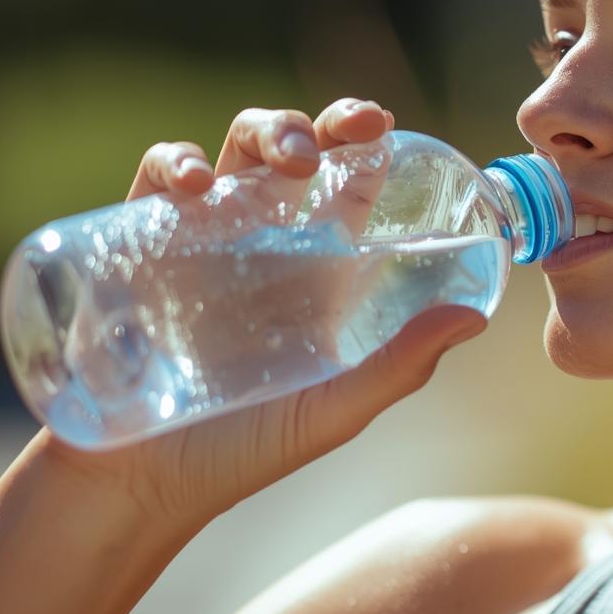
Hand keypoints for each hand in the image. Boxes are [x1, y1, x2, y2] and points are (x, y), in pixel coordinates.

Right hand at [27, 98, 487, 532]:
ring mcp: (200, 238)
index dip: (367, 145)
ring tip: (290, 162)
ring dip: (265, 133)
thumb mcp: (333, 411)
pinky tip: (192, 185)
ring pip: (233, 151)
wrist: (137, 487)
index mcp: (317, 270)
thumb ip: (399, 365)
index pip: (350, 185)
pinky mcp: (136, 246)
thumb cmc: (244, 453)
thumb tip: (475, 317)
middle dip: (321, 127)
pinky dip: (172, 164)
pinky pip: (154, 181)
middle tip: (351, 132)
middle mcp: (262, 243)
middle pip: (293, 153)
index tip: (384, 126)